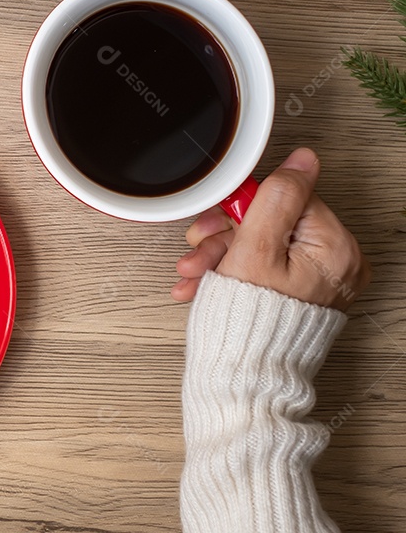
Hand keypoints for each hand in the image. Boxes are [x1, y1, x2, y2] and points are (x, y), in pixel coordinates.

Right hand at [171, 148, 369, 310]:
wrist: (242, 375)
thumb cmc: (249, 322)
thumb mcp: (254, 248)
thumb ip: (277, 198)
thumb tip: (303, 159)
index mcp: (336, 249)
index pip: (288, 198)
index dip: (244, 208)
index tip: (219, 223)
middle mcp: (338, 265)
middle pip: (273, 222)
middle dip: (226, 236)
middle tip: (200, 251)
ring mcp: (319, 281)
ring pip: (263, 245)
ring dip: (221, 256)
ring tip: (195, 274)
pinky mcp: (301, 294)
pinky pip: (265, 267)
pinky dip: (234, 272)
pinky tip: (206, 282)